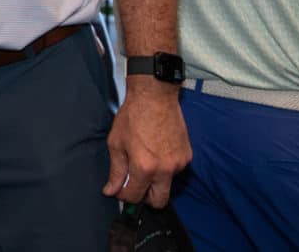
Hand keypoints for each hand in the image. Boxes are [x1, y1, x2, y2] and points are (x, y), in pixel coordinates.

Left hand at [103, 79, 190, 207]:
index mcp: (144, 167)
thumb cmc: (133, 116)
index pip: (135, 196)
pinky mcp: (187, 156)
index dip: (124, 196)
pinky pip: (175, 171)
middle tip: (134, 186)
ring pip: (167, 185)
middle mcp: (165, 169)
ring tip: (144, 160)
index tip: (119, 190)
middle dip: (145, 198)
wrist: (154, 97)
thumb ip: (116, 170)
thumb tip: (111, 190)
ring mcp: (179, 163)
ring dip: (155, 180)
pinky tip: (156, 152)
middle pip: (158, 201)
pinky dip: (165, 168)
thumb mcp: (116, 143)